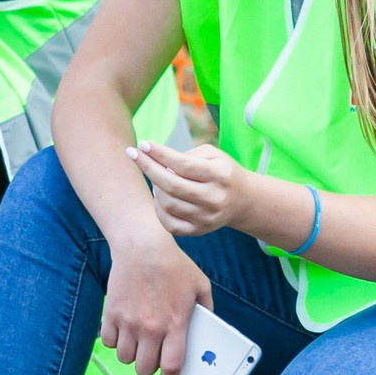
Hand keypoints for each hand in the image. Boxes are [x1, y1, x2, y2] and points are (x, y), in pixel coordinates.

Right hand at [99, 231, 212, 374]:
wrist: (142, 246)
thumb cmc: (173, 265)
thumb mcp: (200, 285)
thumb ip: (207, 308)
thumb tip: (208, 325)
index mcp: (175, 324)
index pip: (171, 366)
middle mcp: (150, 328)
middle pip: (144, 368)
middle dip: (149, 367)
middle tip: (152, 357)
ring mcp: (128, 322)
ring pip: (125, 358)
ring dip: (132, 355)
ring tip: (137, 343)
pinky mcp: (111, 314)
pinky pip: (108, 342)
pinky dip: (114, 341)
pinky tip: (122, 332)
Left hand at [128, 140, 255, 236]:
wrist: (242, 200)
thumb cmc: (221, 171)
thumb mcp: (213, 155)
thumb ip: (186, 156)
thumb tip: (157, 163)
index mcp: (220, 175)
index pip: (183, 164)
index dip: (159, 154)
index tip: (142, 144)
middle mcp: (215, 198)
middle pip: (172, 185)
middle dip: (148, 168)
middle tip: (134, 154)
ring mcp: (207, 217)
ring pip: (168, 204)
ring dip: (155, 188)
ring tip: (155, 176)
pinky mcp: (199, 231)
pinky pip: (169, 224)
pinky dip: (158, 209)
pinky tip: (159, 196)